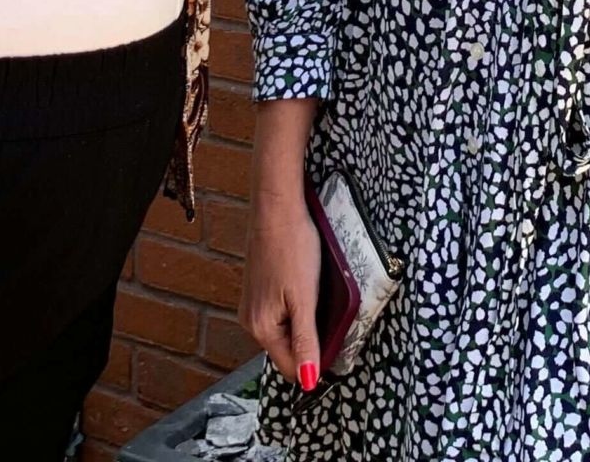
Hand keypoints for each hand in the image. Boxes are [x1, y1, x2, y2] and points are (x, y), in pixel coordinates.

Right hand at [243, 97, 324, 392]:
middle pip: (288, 350)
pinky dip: (298, 307)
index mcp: (260, 328)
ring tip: (318, 297)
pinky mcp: (259, 289)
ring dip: (305, 323)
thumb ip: (306, 342)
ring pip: (286, 330)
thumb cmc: (292, 249)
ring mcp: (253, 304)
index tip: (338, 345)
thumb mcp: (305, 300)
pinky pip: (282, 313)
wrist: (278, 208)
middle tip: (330, 314)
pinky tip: (307, 288)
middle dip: (311, 340)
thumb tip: (307, 381)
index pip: (292, 368)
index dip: (317, 363)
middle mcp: (251, 321)